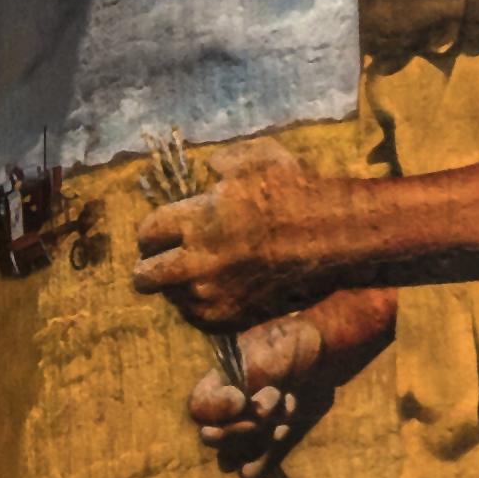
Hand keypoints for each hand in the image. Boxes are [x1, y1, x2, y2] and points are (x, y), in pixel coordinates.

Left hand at [127, 162, 333, 327]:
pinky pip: (200, 318)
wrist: (334, 236)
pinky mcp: (233, 319)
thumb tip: (209, 169)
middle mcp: (197, 263)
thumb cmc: (296, 191)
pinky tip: (220, 290)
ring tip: (202, 273)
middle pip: (144, 277)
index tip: (164, 233)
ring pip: (174, 299)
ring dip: (181, 286)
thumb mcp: (256, 158)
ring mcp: (214, 296)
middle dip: (150, 267)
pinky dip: (204, 306)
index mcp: (194, 221)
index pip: (147, 235)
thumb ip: (222, 162)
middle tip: (165, 262)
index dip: (154, 233)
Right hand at [184, 290, 393, 477]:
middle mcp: (225, 411)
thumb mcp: (262, 354)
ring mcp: (245, 434)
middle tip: (277, 395)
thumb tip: (236, 407)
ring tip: (284, 413)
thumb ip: (240, 380)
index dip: (218, 409)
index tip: (243, 397)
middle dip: (246, 423)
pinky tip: (284, 432)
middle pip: (212, 439)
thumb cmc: (291, 347)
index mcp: (216, 384)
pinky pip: (250, 473)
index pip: (198, 410)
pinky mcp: (267, 448)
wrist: (325, 355)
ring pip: (229, 460)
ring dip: (258, 441)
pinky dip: (265, 460)